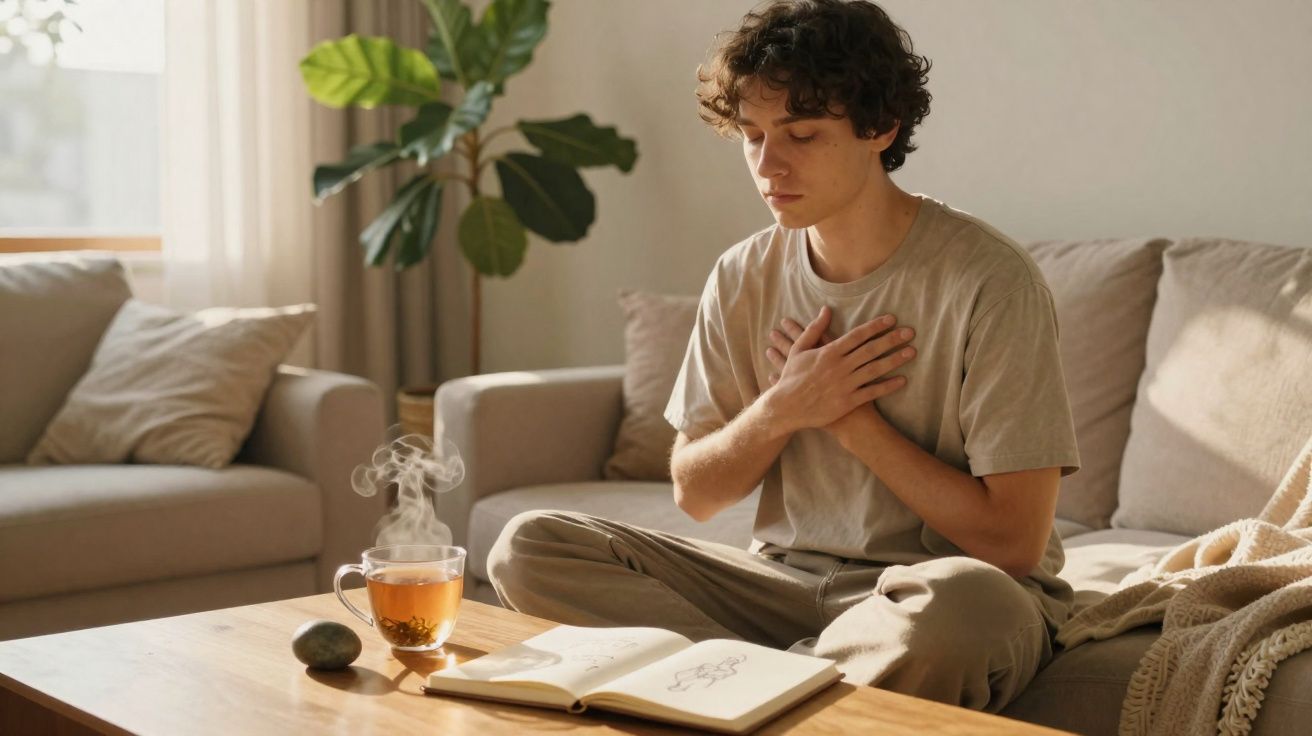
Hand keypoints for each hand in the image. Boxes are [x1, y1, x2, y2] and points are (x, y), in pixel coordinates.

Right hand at [760, 306, 915, 434]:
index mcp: (829, 352)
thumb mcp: (798, 350)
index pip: (857, 335)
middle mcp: (839, 367)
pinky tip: (903, 380)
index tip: (892, 319)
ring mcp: (844, 385)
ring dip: (895, 360)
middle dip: (891, 339)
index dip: (876, 326)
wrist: (786, 408)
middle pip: (870, 349)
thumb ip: (814, 329)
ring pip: (874, 369)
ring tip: (912, 352)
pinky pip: (872, 393)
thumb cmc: (791, 377)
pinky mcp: (847, 402)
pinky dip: (888, 386)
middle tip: (910, 332)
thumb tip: (825, 310)